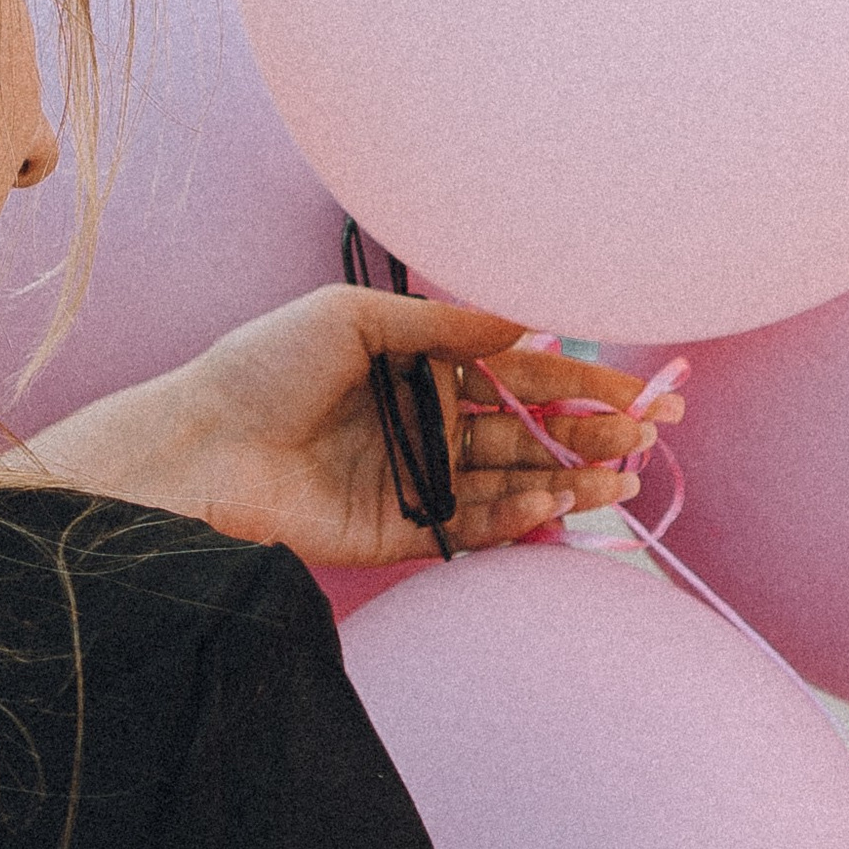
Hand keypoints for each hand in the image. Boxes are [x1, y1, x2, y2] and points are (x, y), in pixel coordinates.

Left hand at [22, 287, 682, 568]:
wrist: (201, 446)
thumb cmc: (263, 367)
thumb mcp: (352, 320)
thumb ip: (443, 324)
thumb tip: (526, 316)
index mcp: (419, 365)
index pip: (518, 372)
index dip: (581, 382)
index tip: (641, 391)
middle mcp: (425, 421)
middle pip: (527, 430)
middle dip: (590, 434)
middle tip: (647, 438)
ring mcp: (415, 479)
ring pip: (509, 481)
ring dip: (566, 479)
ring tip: (619, 479)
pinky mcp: (397, 532)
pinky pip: (469, 526)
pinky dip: (512, 516)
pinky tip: (548, 503)